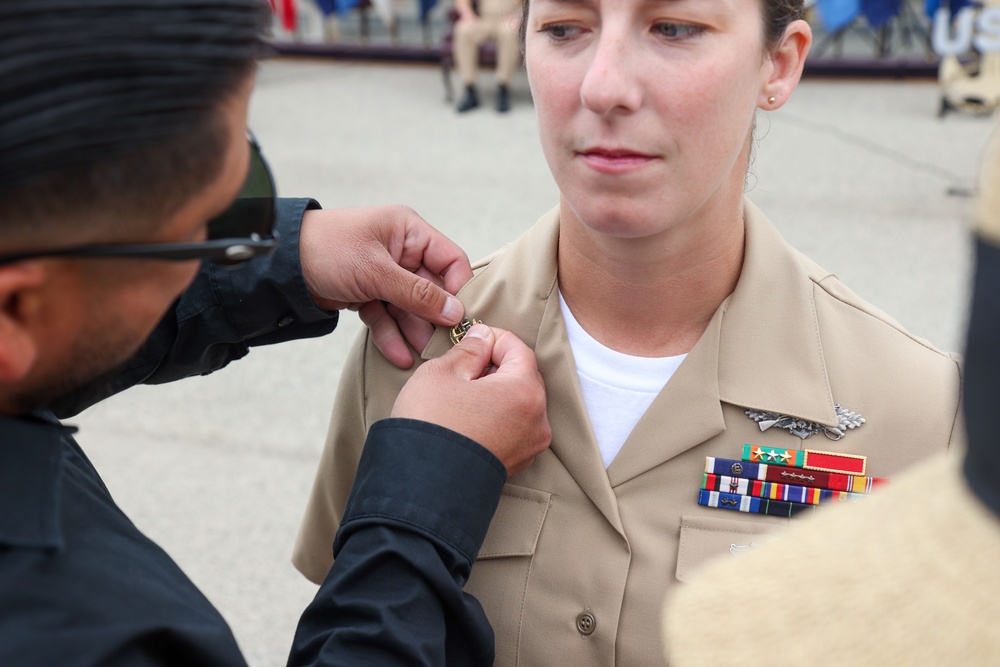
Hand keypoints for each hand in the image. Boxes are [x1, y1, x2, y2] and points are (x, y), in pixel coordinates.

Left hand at [299, 206, 472, 368]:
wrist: (278, 264)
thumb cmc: (327, 250)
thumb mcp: (376, 271)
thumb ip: (417, 294)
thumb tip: (455, 312)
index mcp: (408, 231)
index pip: (450, 260)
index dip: (457, 289)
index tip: (459, 318)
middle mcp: (400, 251)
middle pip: (431, 289)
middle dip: (433, 318)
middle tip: (442, 345)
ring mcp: (384, 274)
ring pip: (409, 307)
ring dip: (413, 331)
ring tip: (421, 356)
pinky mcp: (367, 293)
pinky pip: (387, 316)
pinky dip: (390, 334)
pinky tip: (398, 355)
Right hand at [391, 325, 550, 475]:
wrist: (420, 485)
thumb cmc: (430, 425)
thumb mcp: (442, 373)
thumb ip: (469, 349)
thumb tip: (483, 338)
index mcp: (524, 392)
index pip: (518, 349)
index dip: (493, 339)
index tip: (471, 341)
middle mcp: (537, 419)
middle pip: (524, 375)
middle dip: (497, 365)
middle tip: (464, 368)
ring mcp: (530, 445)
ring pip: (520, 402)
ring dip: (497, 391)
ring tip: (464, 396)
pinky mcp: (518, 463)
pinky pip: (515, 427)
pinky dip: (498, 416)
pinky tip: (470, 418)